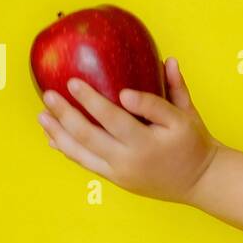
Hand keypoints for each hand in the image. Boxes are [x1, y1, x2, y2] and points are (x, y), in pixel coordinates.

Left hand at [37, 57, 220, 204]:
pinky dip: (69, 150)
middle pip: (88, 136)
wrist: (200, 181)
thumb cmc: (194, 143)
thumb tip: (165, 60)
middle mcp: (128, 160)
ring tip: (43, 117)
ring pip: (81, 154)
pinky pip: (86, 164)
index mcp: (146, 143)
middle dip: (65, 115)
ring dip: (59, 134)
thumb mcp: (187, 116)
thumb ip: (173, 89)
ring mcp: (120, 173)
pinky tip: (54, 138)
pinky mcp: (116, 179)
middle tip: (48, 95)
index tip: (72, 82)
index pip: (112, 118)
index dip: (91, 100)